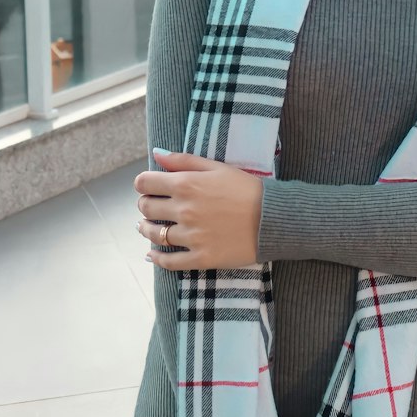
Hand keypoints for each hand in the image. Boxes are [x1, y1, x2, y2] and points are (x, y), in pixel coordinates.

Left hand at [134, 150, 263, 270]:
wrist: (273, 218)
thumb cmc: (247, 188)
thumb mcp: (217, 167)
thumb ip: (184, 160)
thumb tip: (156, 154)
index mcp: (186, 184)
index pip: (145, 183)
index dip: (143, 184)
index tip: (148, 187)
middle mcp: (184, 210)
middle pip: (146, 208)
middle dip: (145, 205)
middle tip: (150, 206)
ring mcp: (191, 236)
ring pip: (154, 235)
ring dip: (146, 230)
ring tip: (146, 227)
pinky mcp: (200, 258)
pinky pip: (168, 262)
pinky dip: (156, 258)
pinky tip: (152, 254)